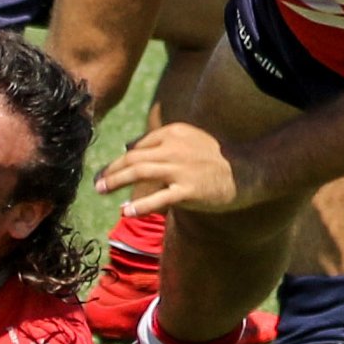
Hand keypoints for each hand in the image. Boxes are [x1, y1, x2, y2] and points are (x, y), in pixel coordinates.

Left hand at [95, 122, 258, 215]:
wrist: (246, 170)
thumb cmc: (215, 157)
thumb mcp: (187, 139)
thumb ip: (158, 142)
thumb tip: (127, 147)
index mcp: (174, 132)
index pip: (139, 146)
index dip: (119, 160)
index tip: (107, 171)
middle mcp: (174, 147)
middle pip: (134, 157)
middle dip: (111, 170)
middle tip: (96, 183)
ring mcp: (181, 169)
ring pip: (140, 172)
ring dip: (116, 181)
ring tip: (102, 190)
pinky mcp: (189, 190)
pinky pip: (160, 198)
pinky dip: (141, 205)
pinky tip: (126, 211)